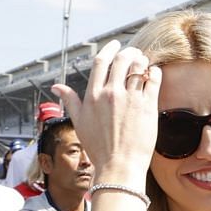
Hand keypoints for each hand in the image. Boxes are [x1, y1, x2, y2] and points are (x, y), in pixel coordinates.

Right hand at [52, 40, 159, 179]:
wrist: (119, 166)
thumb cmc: (98, 147)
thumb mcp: (79, 122)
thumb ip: (70, 101)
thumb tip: (56, 87)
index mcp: (93, 95)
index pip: (101, 62)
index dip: (109, 49)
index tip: (115, 44)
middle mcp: (111, 94)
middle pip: (121, 60)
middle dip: (129, 52)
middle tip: (134, 52)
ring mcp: (130, 99)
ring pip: (138, 67)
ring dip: (142, 60)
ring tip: (144, 62)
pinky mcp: (148, 106)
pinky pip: (153, 80)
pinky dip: (154, 72)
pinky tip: (153, 74)